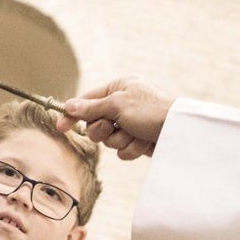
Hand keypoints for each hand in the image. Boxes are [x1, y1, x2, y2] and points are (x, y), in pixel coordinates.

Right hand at [56, 76, 175, 159]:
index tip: (61, 127)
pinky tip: (143, 143)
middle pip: (95, 124)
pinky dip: (131, 149)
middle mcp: (123, 104)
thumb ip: (90, 107)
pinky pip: (121, 150)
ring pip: (108, 140)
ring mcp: (130, 123)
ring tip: (135, 134)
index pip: (87, 101)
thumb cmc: (150, 111)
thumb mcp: (117, 105)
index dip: (73, 115)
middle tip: (114, 126)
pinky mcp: (137, 140)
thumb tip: (69, 105)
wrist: (178, 132)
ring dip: (120, 140)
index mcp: (119, 88)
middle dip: (104, 130)